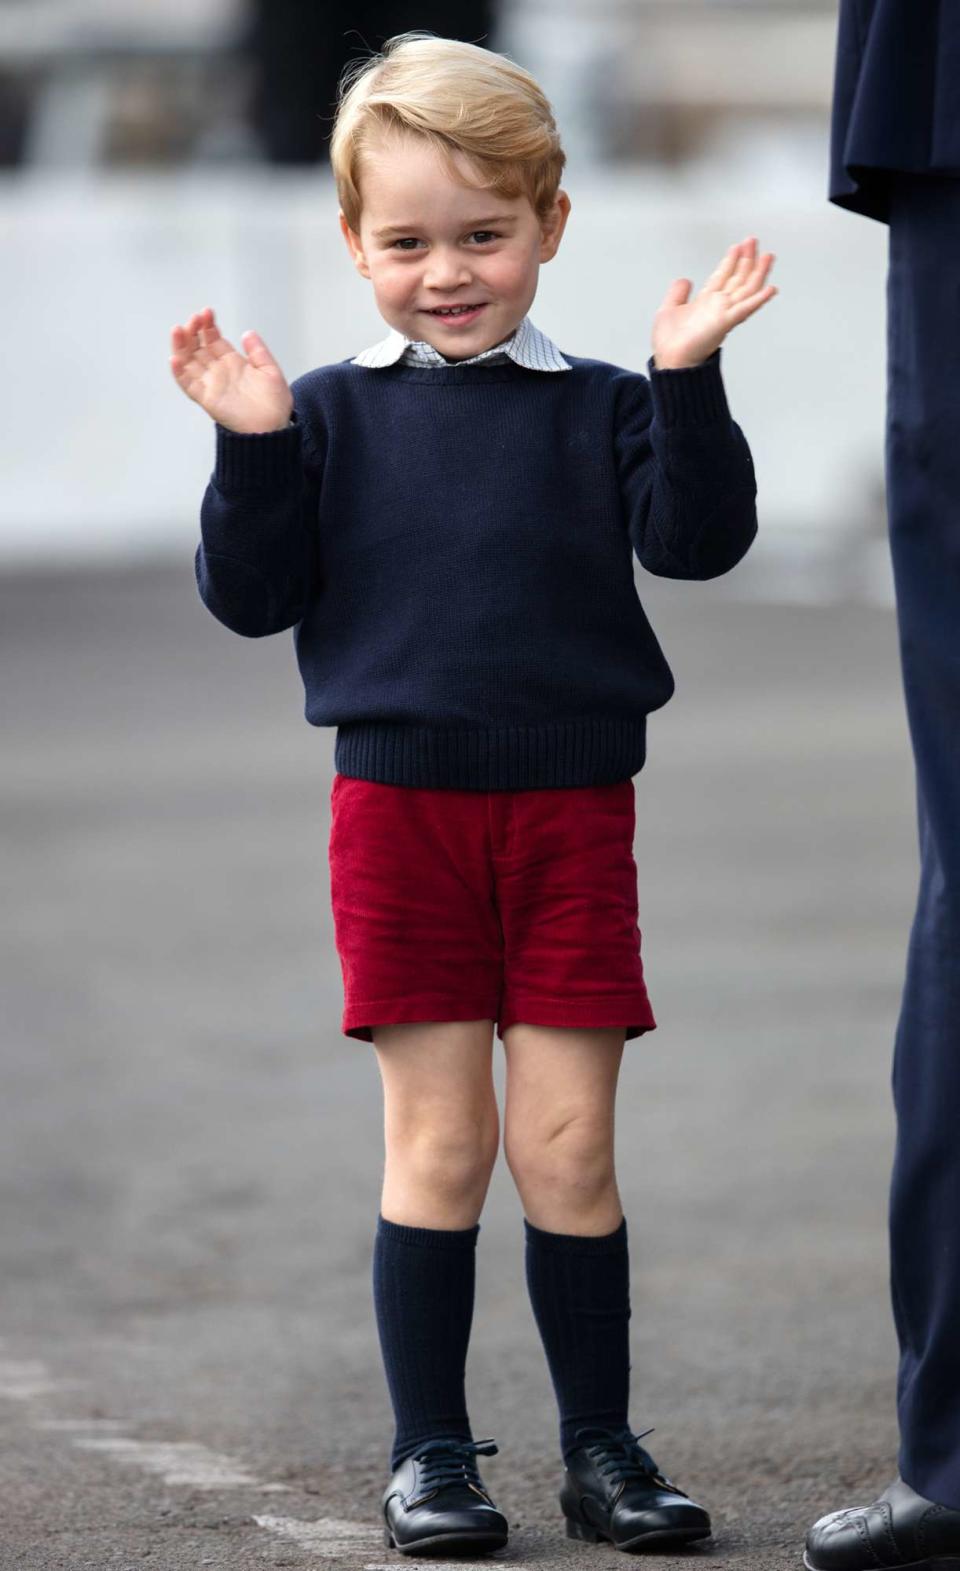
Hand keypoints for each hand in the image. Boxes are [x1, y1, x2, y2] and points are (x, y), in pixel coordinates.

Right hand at [169, 306, 293, 432]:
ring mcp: (211, 385)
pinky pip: (189, 385)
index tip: (207, 313)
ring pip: (188, 362)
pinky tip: (175, 358)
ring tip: (178, 330)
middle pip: (197, 348)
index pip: (213, 340)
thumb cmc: (274, 406)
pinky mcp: (207, 399)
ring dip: (181, 346)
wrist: (274, 429)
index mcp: (233, 364)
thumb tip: (248, 332)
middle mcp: (219, 373)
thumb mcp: (271, 371)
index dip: (208, 326)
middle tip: (194, 319)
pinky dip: (179, 373)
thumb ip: (259, 352)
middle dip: (193, 331)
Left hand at [651, 236, 776, 369]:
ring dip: (758, 272)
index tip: (738, 246)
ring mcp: (724, 314)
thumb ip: (678, 293)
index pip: (723, 276)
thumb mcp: (669, 309)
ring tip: (767, 257)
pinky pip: (745, 309)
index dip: (731, 260)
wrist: (671, 361)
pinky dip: (759, 299)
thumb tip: (684, 280)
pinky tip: (770, 289)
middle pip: (738, 279)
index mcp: (706, 302)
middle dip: (747, 259)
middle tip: (754, 241)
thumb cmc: (670, 344)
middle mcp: (718, 306)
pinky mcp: (725, 323)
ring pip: (746, 289)